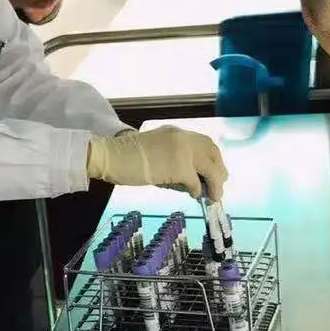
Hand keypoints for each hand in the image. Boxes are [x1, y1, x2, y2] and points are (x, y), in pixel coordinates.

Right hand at [86, 126, 227, 201]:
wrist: (110, 156)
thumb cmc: (124, 158)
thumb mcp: (154, 152)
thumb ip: (172, 160)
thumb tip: (191, 181)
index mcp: (176, 133)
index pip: (205, 143)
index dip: (213, 158)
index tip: (213, 171)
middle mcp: (183, 138)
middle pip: (213, 153)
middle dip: (219, 171)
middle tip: (218, 186)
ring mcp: (182, 151)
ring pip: (210, 169)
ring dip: (214, 184)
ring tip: (212, 197)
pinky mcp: (179, 167)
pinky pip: (195, 182)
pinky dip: (196, 191)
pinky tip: (192, 195)